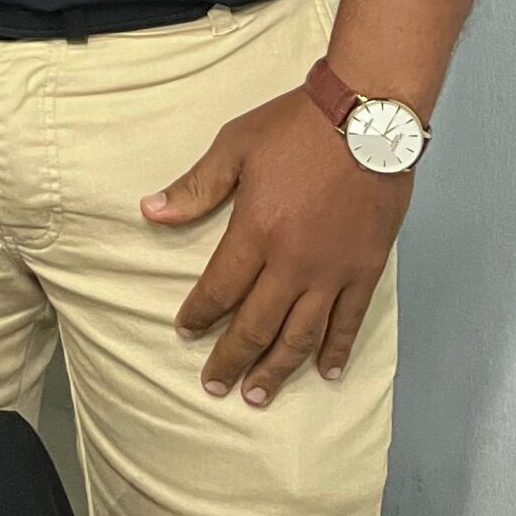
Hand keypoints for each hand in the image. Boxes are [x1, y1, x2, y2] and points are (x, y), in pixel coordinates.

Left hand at [143, 88, 409, 407]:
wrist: (365, 119)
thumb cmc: (294, 128)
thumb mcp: (235, 146)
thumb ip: (196, 187)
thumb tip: (150, 211)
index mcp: (256, 231)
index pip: (220, 288)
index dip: (200, 314)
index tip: (185, 331)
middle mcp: (293, 263)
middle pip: (257, 324)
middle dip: (232, 358)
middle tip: (214, 386)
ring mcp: (332, 271)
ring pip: (300, 335)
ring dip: (277, 368)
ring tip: (258, 395)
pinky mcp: (365, 270)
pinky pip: (349, 322)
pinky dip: (336, 350)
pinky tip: (324, 372)